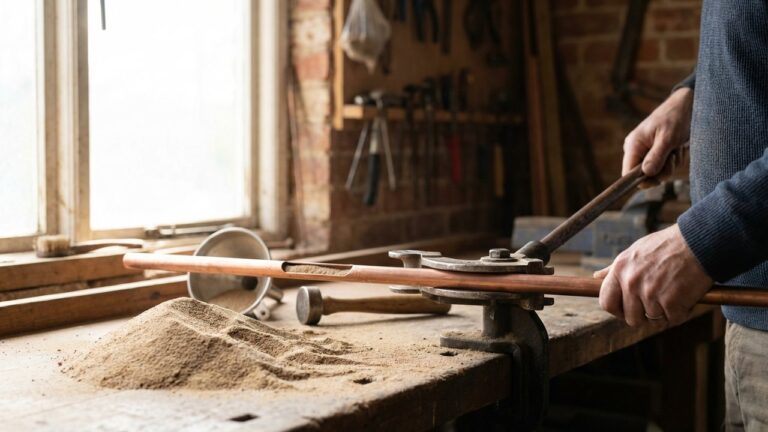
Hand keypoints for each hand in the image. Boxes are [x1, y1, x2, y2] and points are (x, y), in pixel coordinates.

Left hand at [594, 224, 712, 326]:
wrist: (698, 242)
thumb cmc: (666, 246)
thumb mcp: (634, 252)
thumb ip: (615, 268)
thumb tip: (596, 277)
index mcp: (620, 270)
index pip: (606, 303)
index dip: (617, 310)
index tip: (627, 309)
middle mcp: (631, 283)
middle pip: (630, 317)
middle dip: (643, 315)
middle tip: (657, 304)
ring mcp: (651, 294)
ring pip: (653, 320)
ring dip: (664, 313)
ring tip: (673, 294)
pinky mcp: (671, 303)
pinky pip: (673, 320)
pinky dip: (681, 312)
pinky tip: (685, 297)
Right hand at [623, 87, 693, 187]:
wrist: (688, 105)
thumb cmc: (675, 117)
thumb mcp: (667, 137)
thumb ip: (656, 156)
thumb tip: (646, 174)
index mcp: (633, 145)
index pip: (628, 174)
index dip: (641, 180)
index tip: (658, 179)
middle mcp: (637, 151)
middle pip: (646, 176)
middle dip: (663, 170)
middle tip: (673, 156)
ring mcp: (648, 152)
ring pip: (659, 173)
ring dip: (673, 163)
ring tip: (678, 146)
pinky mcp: (659, 153)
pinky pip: (667, 167)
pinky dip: (676, 159)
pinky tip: (679, 146)